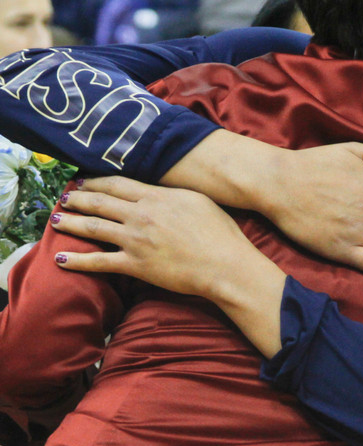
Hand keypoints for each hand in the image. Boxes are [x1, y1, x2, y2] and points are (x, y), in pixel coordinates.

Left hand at [51, 179, 285, 355]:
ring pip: (92, 228)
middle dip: (78, 198)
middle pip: (99, 202)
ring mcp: (135, 240)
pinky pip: (99, 262)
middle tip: (64, 197)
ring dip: (70, 223)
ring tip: (55, 220)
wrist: (225, 263)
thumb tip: (156, 191)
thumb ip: (170, 194)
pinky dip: (77, 261)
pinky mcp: (135, 265)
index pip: (116, 184)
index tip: (83, 180)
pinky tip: (60, 259)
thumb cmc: (220, 233)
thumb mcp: (196, 200)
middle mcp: (140, 215)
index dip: (96, 181)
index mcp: (156, 197)